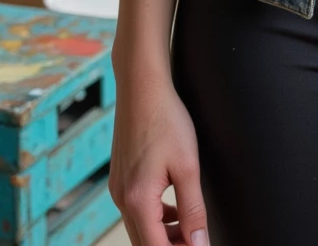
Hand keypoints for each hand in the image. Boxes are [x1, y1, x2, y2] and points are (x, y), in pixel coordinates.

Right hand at [108, 64, 210, 245]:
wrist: (141, 87)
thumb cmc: (166, 120)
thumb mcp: (188, 166)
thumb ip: (193, 209)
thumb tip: (200, 243)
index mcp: (138, 200)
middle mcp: (122, 199)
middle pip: (145, 243)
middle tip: (197, 240)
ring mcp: (118, 189)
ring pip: (140, 228)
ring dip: (164, 235)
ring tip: (190, 229)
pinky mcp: (120, 179)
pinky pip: (136, 211)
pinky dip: (156, 218)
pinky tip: (174, 208)